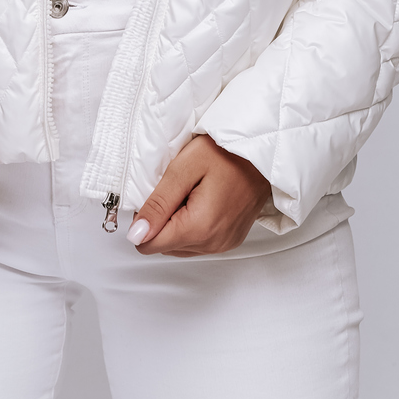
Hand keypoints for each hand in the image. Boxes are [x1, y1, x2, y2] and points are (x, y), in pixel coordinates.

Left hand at [127, 135, 270, 255]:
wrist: (262, 153)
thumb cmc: (227, 152)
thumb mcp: (184, 168)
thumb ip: (158, 203)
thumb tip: (136, 234)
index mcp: (199, 228)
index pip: (149, 244)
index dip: (144, 219)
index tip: (157, 194)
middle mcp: (213, 243)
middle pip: (164, 245)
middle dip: (162, 220)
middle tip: (178, 189)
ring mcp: (224, 244)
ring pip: (180, 245)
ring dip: (177, 223)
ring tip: (192, 193)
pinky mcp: (230, 240)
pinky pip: (198, 242)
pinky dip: (192, 225)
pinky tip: (202, 201)